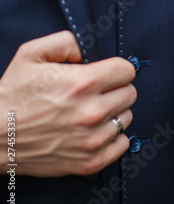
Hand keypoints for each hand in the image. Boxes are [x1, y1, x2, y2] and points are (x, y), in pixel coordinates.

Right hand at [0, 31, 135, 176]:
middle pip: (130, 93)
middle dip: (115, 88)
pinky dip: (113, 137)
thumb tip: (86, 51)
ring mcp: (92, 140)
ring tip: (92, 111)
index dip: (116, 68)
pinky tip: (95, 130)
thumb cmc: (12, 95)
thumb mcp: (32, 53)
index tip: (106, 73)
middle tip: (97, 91)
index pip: (127, 70)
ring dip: (114, 112)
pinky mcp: (89, 162)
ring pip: (127, 118)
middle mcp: (91, 112)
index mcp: (82, 83)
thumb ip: (66, 42)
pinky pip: (122, 144)